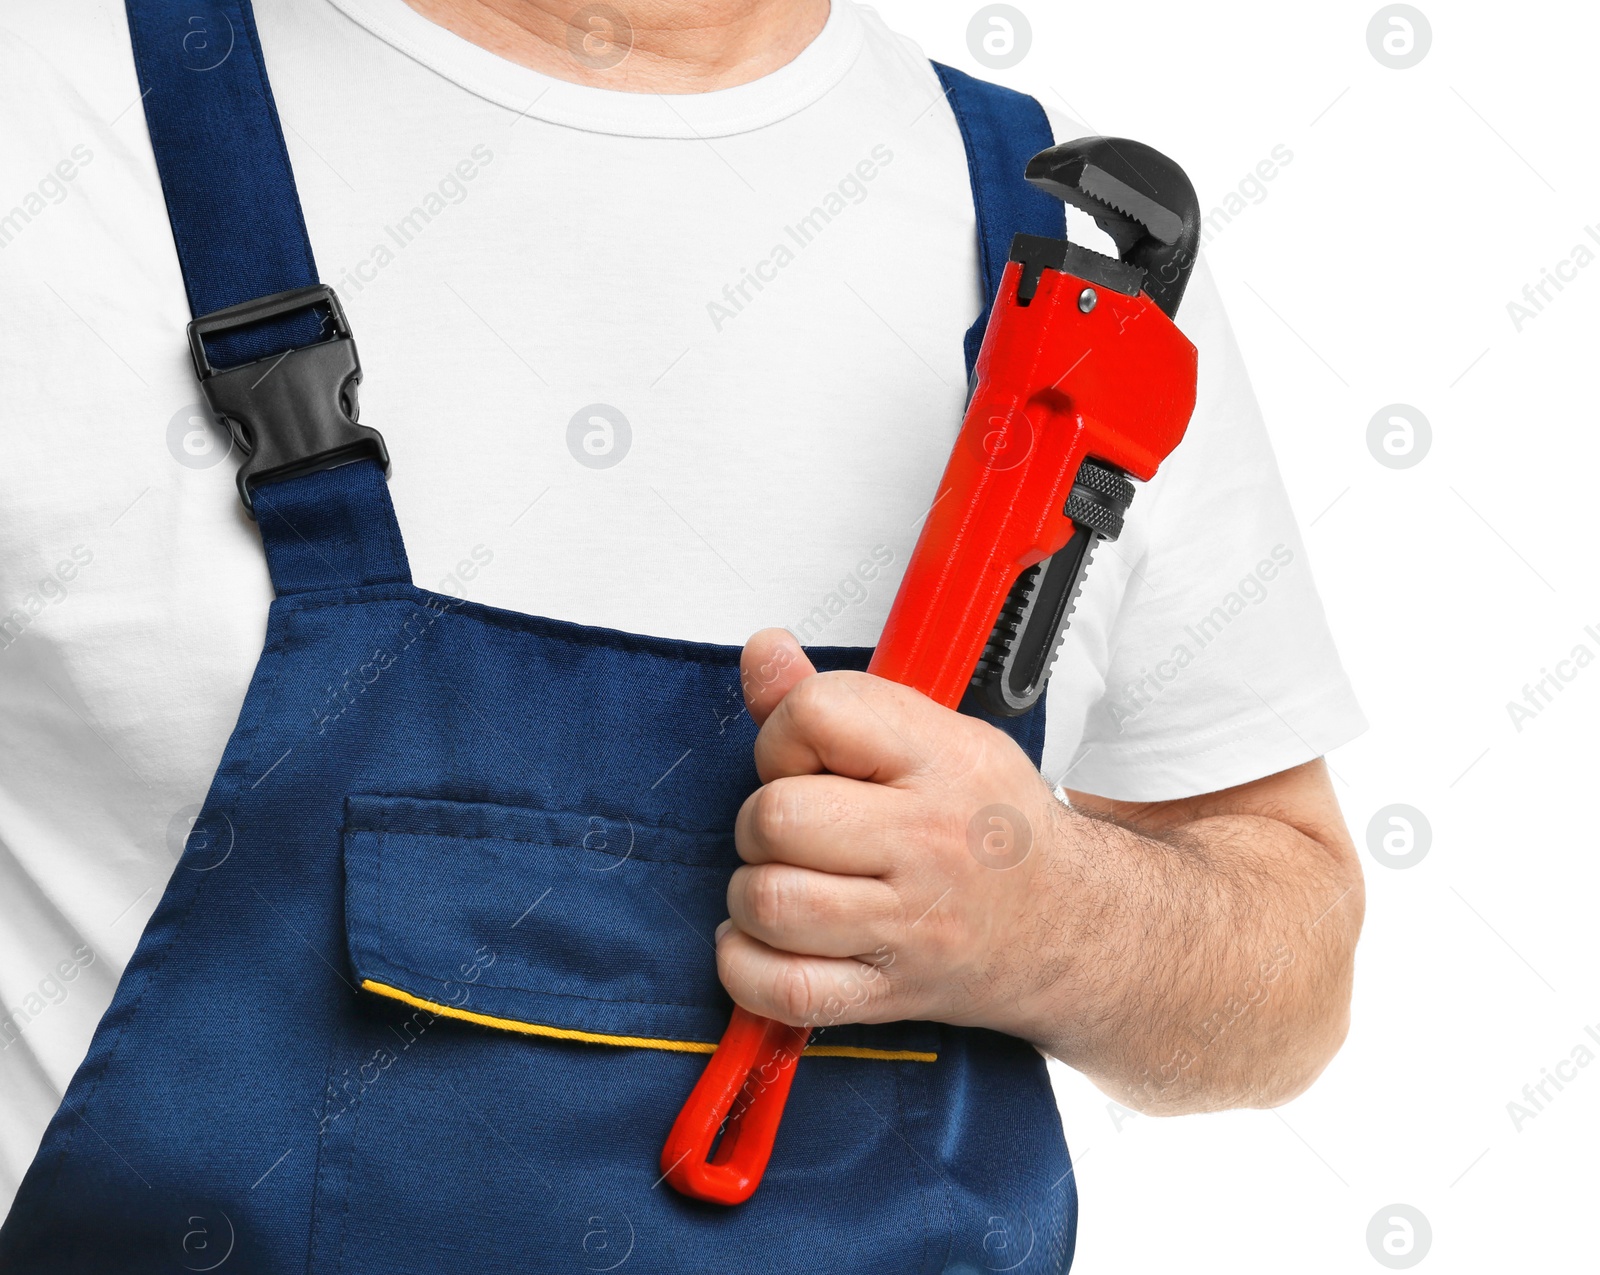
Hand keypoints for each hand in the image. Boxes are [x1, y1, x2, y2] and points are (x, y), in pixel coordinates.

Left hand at [716, 628, 1071, 1036]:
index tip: (807, 759)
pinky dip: (750, 966)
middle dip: (761, 821)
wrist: (1070, 924)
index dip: (786, 735)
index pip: (815, 715)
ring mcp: (908, 926)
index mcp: (940, 760)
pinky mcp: (888, 993)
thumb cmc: (992, 825)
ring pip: (771, 903)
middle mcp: (926, 842)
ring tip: (788, 885)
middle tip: (795, 832)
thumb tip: (762, 651)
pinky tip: (769, 943)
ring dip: (754, 896)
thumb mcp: (936, 735)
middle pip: (776, 817)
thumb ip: (835, 697)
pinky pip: (784, 990)